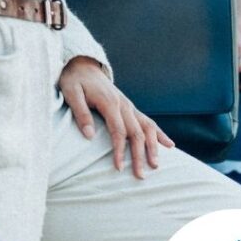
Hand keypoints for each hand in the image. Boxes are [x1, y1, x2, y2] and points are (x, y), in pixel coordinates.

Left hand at [58, 56, 173, 178]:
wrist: (82, 64)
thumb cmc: (74, 80)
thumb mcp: (71, 93)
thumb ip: (81, 113)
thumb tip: (88, 136)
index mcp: (110, 102)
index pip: (119, 131)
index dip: (119, 150)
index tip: (119, 167)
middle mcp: (123, 104)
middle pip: (136, 133)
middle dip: (139, 155)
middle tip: (140, 176)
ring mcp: (128, 105)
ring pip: (147, 127)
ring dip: (153, 147)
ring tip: (156, 165)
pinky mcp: (129, 106)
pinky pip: (148, 121)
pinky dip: (159, 133)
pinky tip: (169, 145)